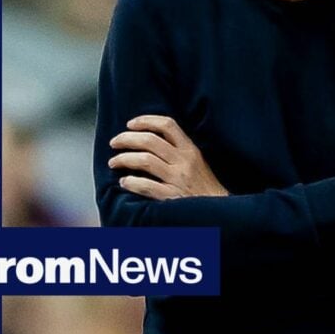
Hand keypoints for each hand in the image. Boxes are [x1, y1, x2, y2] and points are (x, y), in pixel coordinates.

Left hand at [108, 115, 228, 198]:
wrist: (221, 212)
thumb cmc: (205, 187)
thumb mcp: (197, 162)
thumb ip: (178, 150)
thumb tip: (148, 140)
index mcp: (190, 150)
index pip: (167, 125)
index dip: (145, 121)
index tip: (130, 124)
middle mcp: (184, 161)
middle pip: (150, 140)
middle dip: (127, 139)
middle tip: (114, 142)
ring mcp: (178, 179)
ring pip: (145, 160)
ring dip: (124, 159)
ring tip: (113, 163)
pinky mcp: (172, 197)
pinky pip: (147, 186)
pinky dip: (132, 182)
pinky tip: (124, 182)